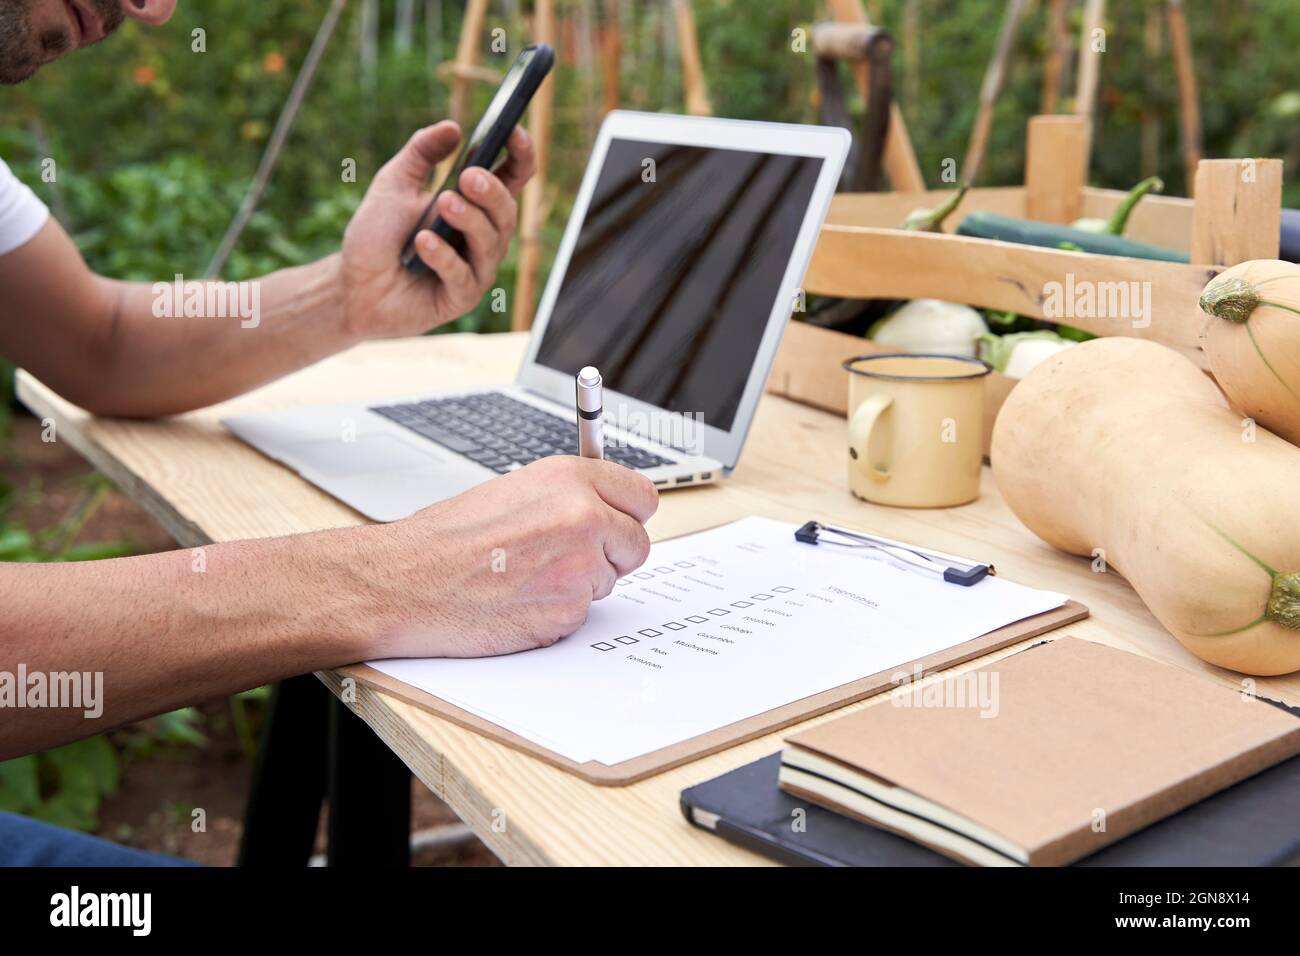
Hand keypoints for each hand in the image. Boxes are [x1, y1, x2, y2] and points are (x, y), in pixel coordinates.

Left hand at [340, 121, 535, 339]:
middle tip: (468, 177)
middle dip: (491, 192)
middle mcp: (483, 237)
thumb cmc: (378, 235)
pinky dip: (444, 257)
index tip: (512, 131)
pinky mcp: (461, 297)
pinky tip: (423, 243)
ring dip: (469, 220)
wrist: (352, 285)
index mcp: (475, 204)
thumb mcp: (395, 183)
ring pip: (490, 243)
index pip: (512, 177)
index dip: (520, 154)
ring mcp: (475, 268)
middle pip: (507, 212)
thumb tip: (453, 127)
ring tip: (443, 203)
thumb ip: (421, 152)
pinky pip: (464, 276)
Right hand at [367, 457, 658, 657]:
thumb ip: (570, 496)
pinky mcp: (568, 611)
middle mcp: (584, 517)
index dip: (626, 514)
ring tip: (527, 576)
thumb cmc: (450, 537)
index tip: (615, 523)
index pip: (643, 497)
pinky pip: (582, 614)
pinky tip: (520, 600)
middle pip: (636, 544)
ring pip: (609, 581)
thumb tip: (607, 508)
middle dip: (610, 554)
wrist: (409, 581)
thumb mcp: (517, 490)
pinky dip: (557, 613)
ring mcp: (580, 566)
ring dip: (579, 584)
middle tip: (564, 558)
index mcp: (571, 478)